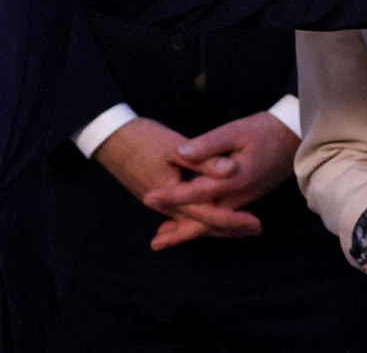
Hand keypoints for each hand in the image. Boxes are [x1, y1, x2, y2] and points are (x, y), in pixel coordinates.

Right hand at [93, 117, 255, 246]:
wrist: (110, 138)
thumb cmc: (142, 139)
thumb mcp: (175, 147)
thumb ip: (205, 160)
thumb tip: (232, 169)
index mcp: (173, 197)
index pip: (209, 215)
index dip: (234, 219)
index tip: (255, 221)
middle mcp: (166, 208)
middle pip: (203, 224)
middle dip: (230, 227)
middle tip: (256, 228)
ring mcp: (161, 205)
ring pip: (194, 220)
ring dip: (217, 223)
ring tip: (241, 223)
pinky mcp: (159, 197)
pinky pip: (184, 213)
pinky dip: (201, 216)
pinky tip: (211, 215)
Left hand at [140, 112, 298, 248]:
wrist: (292, 138)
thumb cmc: (263, 131)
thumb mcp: (234, 131)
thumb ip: (207, 145)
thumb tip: (181, 153)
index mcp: (231, 180)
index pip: (195, 193)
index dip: (170, 196)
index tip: (148, 198)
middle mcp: (237, 197)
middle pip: (204, 222)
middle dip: (178, 232)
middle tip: (154, 242)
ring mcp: (243, 201)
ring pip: (212, 225)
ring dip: (189, 233)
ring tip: (165, 239)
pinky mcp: (245, 200)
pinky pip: (221, 220)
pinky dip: (204, 226)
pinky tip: (190, 224)